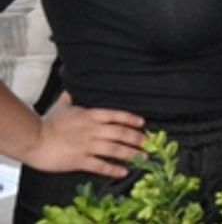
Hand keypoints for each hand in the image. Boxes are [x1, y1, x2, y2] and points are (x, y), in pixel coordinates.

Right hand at [22, 93, 145, 177]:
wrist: (32, 139)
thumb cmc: (46, 123)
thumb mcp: (61, 106)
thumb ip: (70, 98)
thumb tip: (71, 88)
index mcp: (90, 115)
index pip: (116, 115)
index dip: (131, 119)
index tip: (142, 123)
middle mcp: (92, 129)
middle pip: (121, 133)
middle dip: (137, 138)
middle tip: (149, 143)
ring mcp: (87, 145)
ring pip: (115, 149)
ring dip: (131, 154)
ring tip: (143, 157)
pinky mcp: (79, 160)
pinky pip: (100, 165)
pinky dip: (113, 169)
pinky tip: (124, 172)